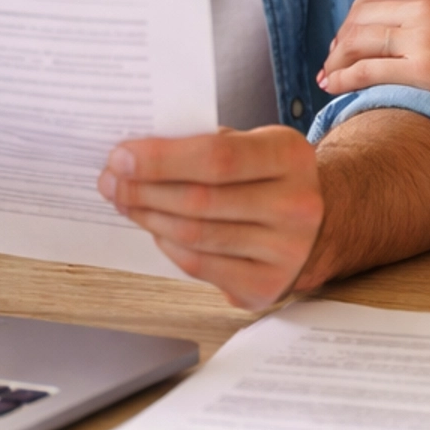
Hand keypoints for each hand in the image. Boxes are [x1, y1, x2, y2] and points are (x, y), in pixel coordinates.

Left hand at [98, 126, 326, 310]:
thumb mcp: (253, 144)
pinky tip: (155, 228)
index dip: (162, 159)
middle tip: (111, 181)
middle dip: (144, 190)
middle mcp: (296, 205)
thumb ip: (206, 143)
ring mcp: (285, 251)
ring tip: (125, 202)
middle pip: (200, 200)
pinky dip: (169, 245)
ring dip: (149, 218)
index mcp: (290, 156)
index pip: (217, 156)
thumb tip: (138, 153)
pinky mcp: (266, 286)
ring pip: (195, 235)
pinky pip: (200, 265)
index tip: (121, 156)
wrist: (319, 225)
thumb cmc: (270, 178)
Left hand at [316, 0, 429, 139]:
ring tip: (328, 73)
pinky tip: (331, 87)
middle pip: (363, 12)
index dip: (358, 10)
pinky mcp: (425, 70)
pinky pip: (368, 70)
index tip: (353, 29)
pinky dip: (343, 77)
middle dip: (342, 33)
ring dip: (336, 57)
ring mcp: (426, 36)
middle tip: (335, 54)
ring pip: (359, 39)